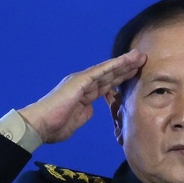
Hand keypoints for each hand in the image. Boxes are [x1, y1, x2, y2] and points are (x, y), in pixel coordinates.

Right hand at [18, 49, 145, 142]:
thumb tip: (91, 110)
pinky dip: (113, 66)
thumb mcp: (78, 120)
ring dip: (124, 63)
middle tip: (142, 60)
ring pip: (107, 70)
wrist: (41, 126)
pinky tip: (125, 61)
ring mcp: (81, 81)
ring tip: (139, 56)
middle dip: (126, 67)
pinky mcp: (79, 81)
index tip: (136, 74)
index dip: (121, 78)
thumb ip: (85, 113)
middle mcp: (84, 83)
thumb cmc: (55, 126)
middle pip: (110, 74)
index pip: (107, 84)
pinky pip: (100, 72)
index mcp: (85, 94)